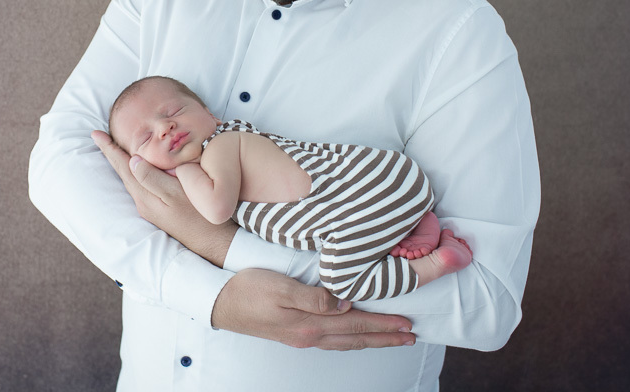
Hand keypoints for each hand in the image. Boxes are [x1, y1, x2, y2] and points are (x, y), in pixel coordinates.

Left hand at [92, 130, 236, 265]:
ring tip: (114, 149)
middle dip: (112, 154)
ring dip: (123, 163)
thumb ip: (153, 178)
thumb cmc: (200, 216)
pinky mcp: (160, 211)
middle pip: (124, 173)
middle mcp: (144, 203)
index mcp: (145, 196)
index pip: (123, 167)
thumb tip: (133, 160)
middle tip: (100, 137)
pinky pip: (142, 186)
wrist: (214, 244)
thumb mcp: (176, 194)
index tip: (96, 134)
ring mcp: (152, 209)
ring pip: (132, 180)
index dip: (110, 149)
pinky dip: (136, 172)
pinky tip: (139, 169)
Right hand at [212, 268, 415, 349]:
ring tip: (391, 338)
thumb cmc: (247, 290)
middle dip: (384, 337)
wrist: (219, 303)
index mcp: (309, 324)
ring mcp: (301, 337)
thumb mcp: (279, 287)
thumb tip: (345, 302)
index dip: (383, 325)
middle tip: (410, 337)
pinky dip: (350, 339)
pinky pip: (332, 339)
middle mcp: (309, 335)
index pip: (355, 324)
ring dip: (371, 340)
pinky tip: (353, 335)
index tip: (407, 324)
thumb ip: (313, 297)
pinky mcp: (293, 333)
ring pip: (344, 341)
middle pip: (355, 338)